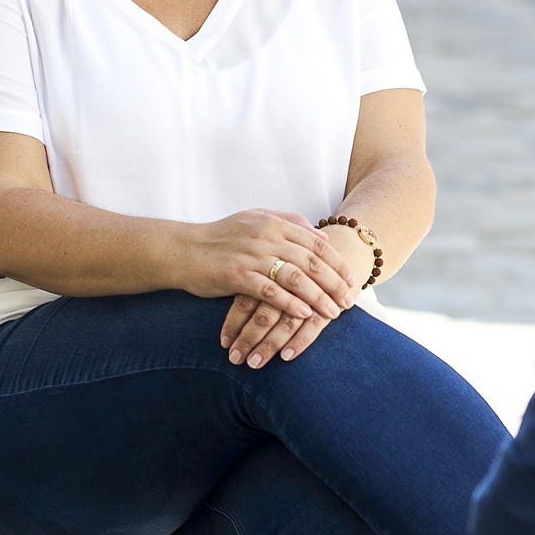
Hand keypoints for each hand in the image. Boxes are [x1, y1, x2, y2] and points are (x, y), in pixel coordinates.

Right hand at [174, 210, 358, 370]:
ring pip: (295, 278)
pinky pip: (270, 292)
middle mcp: (266, 236)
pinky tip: (304, 315)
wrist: (182, 249)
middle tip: (350, 301)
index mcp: (274, 223)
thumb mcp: (255, 219)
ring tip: (333, 313)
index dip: (337, 263)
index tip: (352, 280)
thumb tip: (318, 231)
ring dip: (318, 297)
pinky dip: (290, 304)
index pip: (316, 243)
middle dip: (334, 284)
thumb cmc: (221, 237)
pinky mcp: (237, 275)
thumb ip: (287, 222)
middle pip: (311, 261)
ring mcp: (251, 255)